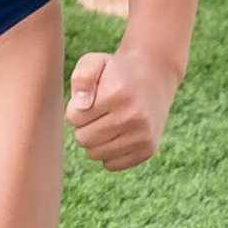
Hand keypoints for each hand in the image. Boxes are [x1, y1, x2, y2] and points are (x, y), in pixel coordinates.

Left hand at [66, 45, 178, 168]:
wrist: (154, 76)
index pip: (74, 118)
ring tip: (105, 123)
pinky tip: (116, 135)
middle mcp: (133, 116)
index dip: (75, 110)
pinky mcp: (148, 149)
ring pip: (95, 154)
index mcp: (116, 94)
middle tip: (95, 114)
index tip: (87, 101)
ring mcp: (143, 135)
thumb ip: (81, 78)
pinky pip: (111, 165)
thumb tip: (80, 107)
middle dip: (82, 127)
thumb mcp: (94, 62)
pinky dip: (108, 153)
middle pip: (83, 139)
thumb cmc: (116, 71)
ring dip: (94, 141)